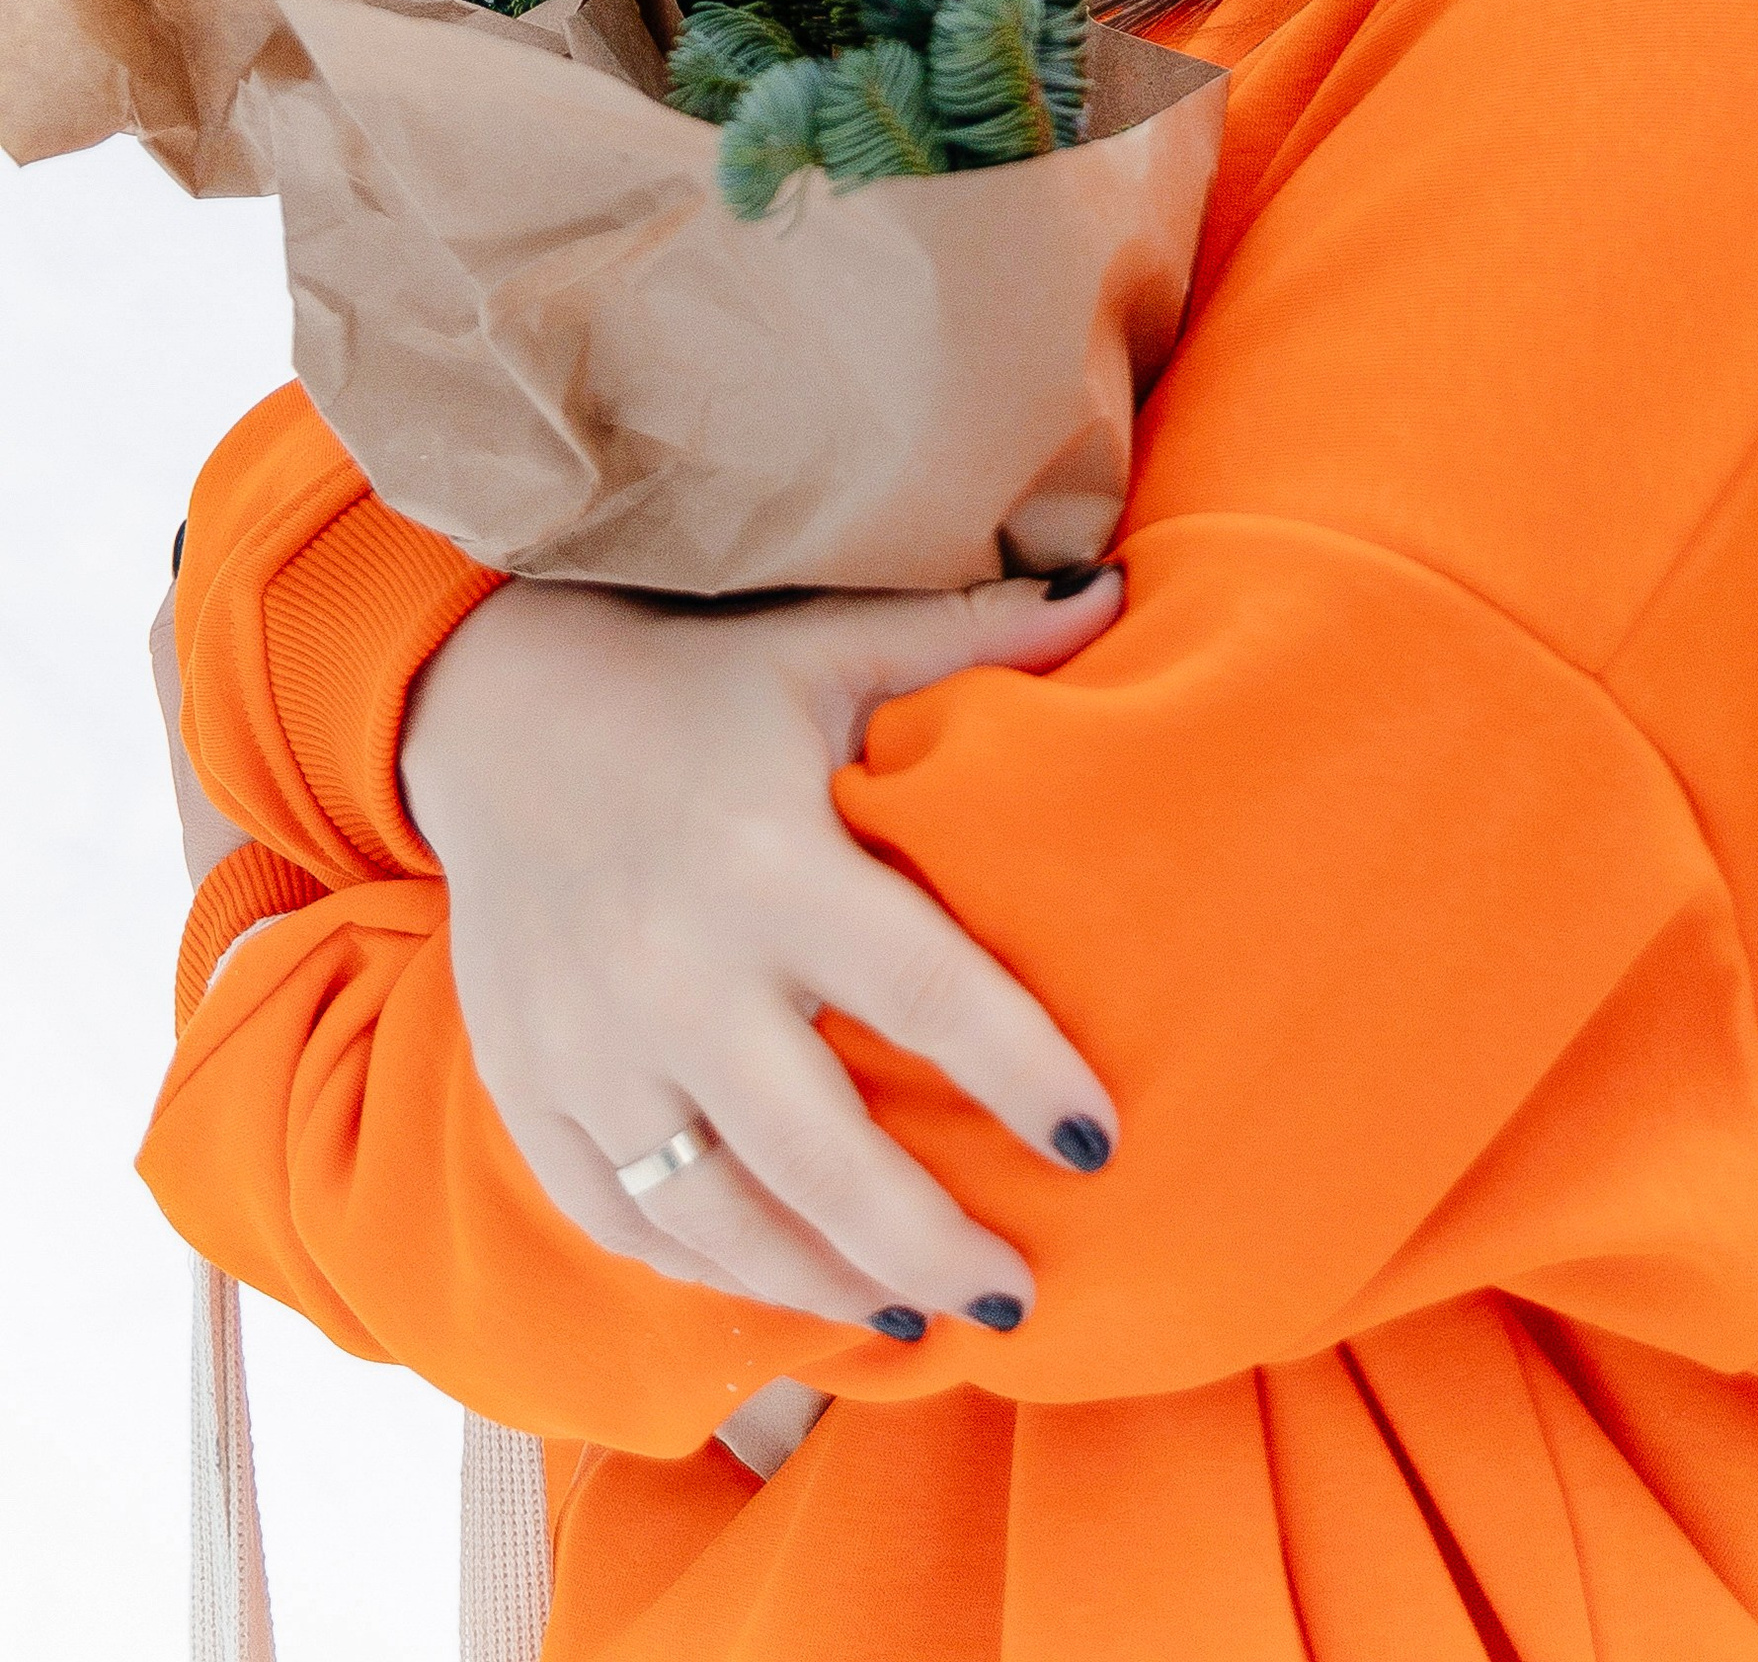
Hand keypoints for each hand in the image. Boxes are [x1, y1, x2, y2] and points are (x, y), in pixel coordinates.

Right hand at [399, 565, 1123, 1337]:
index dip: (1019, 1072)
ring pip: (718, 1214)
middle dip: (930, 1241)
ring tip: (922, 1318)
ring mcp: (590, 1044)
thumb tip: (1116, 592)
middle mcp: (675, 969)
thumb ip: (972, 633)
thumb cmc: (694, 680)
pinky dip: (711, 1271)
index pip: (922, 988)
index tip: (1100, 1144)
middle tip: (1021, 1298)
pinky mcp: (528, 1088)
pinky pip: (623, 1218)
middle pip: (820, 1150)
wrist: (488, 711)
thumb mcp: (828, 643)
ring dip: (828, 1283)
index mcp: (767, 858)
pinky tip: (790, 1289)